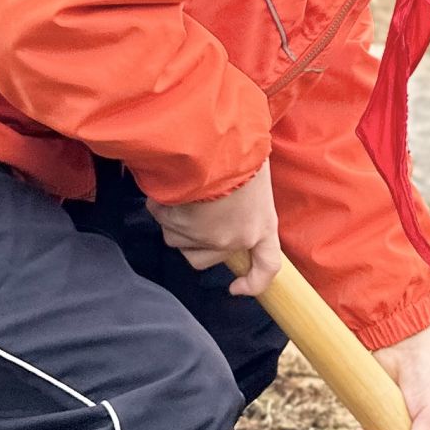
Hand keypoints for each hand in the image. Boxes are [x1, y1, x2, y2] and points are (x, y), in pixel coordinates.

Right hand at [153, 159, 281, 296]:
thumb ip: (244, 200)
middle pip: (203, 259)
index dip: (254, 283)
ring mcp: (205, 236)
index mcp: (263, 224)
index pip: (268, 266)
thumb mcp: (255, 173)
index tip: (236, 288)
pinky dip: (161, 203)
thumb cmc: (241, 148)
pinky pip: (161, 217)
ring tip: (188, 185)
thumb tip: (225, 206)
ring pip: (177, 238)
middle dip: (193, 240)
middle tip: (196, 207)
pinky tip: (174, 182)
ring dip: (176, 217)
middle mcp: (235, 237)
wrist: (216, 141)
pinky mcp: (178, 226)